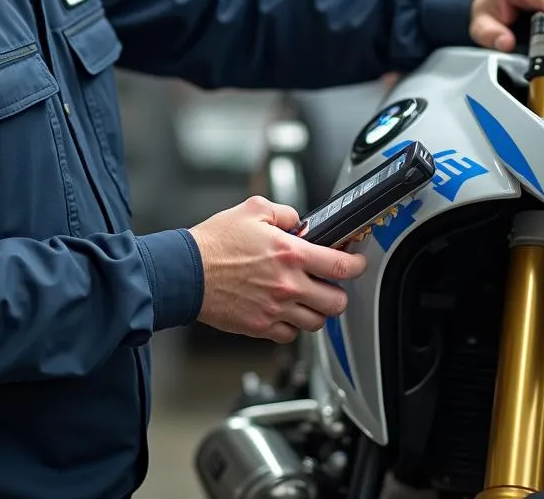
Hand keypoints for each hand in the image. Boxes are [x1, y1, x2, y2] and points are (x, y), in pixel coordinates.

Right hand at [189, 195, 366, 344]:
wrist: (186, 272)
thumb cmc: (215, 242)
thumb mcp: (253, 209)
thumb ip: (285, 213)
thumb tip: (300, 221)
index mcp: (290, 254)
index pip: (341, 266)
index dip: (357, 264)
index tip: (357, 262)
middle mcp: (287, 285)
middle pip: (336, 302)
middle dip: (338, 292)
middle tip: (329, 283)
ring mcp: (275, 309)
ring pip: (317, 323)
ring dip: (316, 310)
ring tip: (306, 297)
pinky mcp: (260, 326)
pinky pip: (290, 335)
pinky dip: (292, 325)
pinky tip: (285, 310)